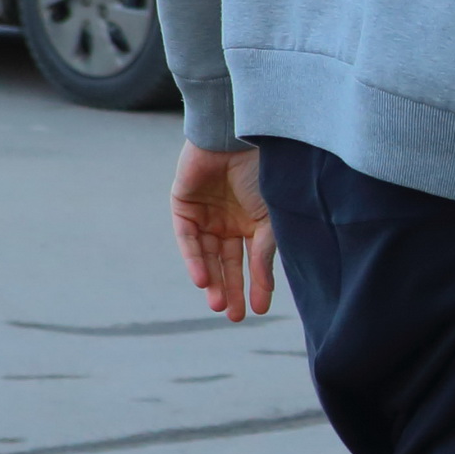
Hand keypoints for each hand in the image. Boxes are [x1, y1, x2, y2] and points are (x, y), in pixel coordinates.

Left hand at [171, 143, 277, 321]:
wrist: (235, 137)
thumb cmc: (263, 172)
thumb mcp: (270, 218)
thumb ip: (264, 252)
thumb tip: (265, 288)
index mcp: (255, 222)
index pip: (253, 260)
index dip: (257, 285)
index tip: (259, 311)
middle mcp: (229, 221)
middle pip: (228, 262)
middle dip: (230, 289)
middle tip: (232, 316)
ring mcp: (206, 214)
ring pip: (208, 255)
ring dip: (212, 280)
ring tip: (217, 304)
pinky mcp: (183, 206)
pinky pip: (188, 239)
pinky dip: (195, 259)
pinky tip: (203, 279)